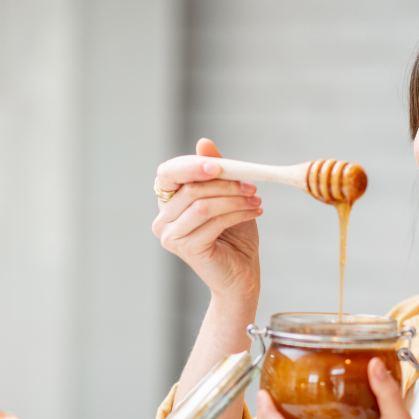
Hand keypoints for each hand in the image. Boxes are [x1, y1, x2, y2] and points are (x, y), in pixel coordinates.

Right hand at [153, 138, 262, 306]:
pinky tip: (254, 213)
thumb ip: (215, 172)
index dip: (192, 165)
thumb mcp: (227, 197)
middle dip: (224, 183)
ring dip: (234, 199)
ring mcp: (171, 236)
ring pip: (202, 205)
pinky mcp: (187, 249)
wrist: (241, 276)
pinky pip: (212, 222)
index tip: (221, 165)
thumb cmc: (234, 236)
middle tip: (251, 184)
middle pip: (189, 188)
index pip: (169, 173)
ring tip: (256, 200)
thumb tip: (203, 142)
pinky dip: (237, 214)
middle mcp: (162, 219)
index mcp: (168, 202)